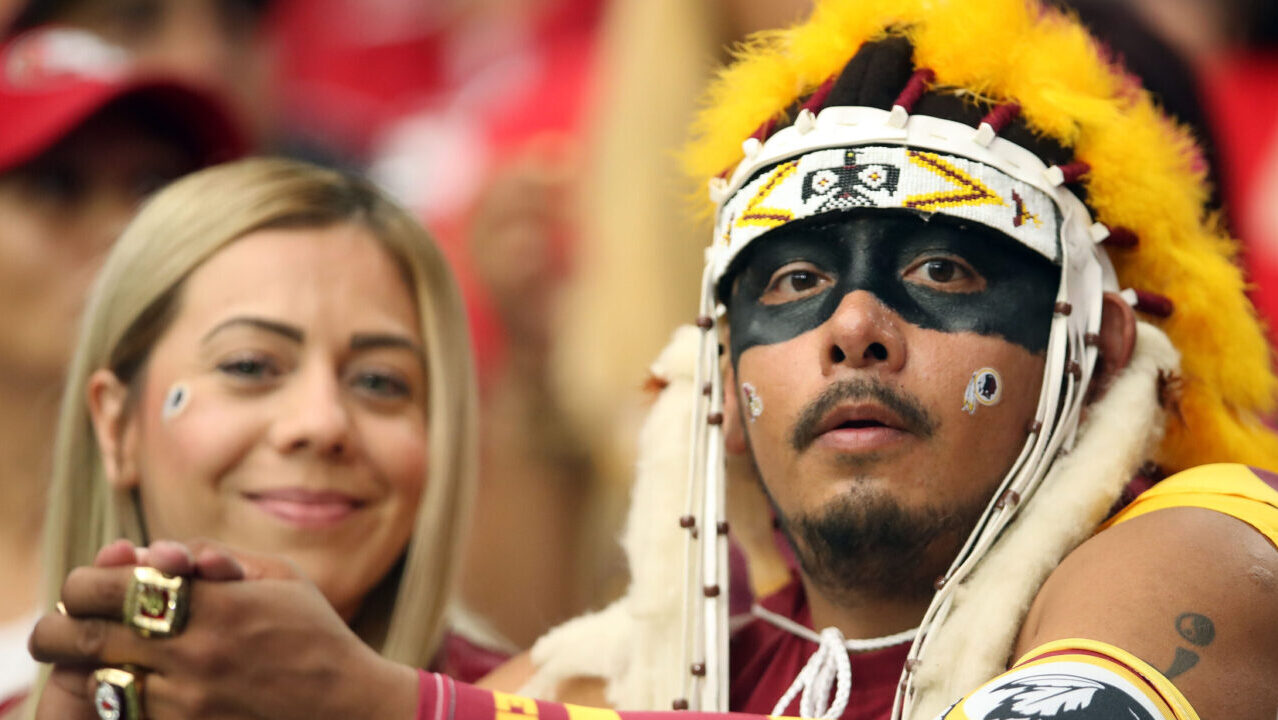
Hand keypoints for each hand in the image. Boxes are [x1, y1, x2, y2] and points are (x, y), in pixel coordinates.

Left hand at [29, 541, 417, 719]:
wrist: (346, 707)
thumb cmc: (316, 635)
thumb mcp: (280, 576)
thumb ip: (218, 557)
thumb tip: (164, 552)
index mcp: (215, 603)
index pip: (111, 585)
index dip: (89, 580)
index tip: (95, 583)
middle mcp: (192, 652)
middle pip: (83, 636)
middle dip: (64, 624)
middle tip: (68, 621)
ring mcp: (185, 700)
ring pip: (93, 681)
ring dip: (87, 664)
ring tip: (100, 653)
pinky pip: (123, 712)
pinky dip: (115, 697)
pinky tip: (131, 683)